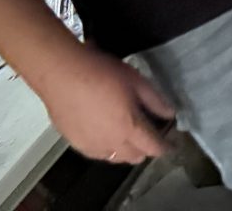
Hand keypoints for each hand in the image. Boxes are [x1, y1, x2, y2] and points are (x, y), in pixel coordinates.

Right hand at [28, 44, 174, 164]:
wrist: (61, 75)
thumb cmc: (101, 73)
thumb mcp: (136, 80)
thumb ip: (155, 100)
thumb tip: (169, 113)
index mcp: (129, 128)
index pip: (152, 147)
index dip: (164, 147)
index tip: (170, 144)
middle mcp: (111, 143)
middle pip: (134, 157)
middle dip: (145, 149)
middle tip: (149, 134)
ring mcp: (91, 146)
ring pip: (115, 158)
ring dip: (126, 150)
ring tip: (127, 134)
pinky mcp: (75, 143)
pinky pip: (97, 153)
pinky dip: (107, 148)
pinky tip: (105, 134)